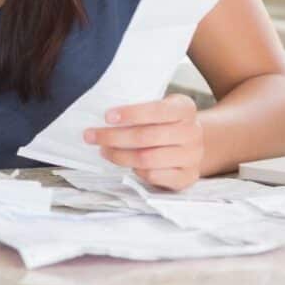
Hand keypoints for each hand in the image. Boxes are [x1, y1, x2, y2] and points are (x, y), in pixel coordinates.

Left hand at [83, 93, 203, 190]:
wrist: (189, 143)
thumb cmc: (165, 122)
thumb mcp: (158, 108)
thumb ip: (139, 110)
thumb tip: (105, 117)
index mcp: (184, 108)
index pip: (157, 110)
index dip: (131, 113)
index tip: (107, 116)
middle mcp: (192, 132)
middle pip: (147, 137)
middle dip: (114, 137)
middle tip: (92, 136)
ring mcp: (192, 156)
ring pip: (147, 158)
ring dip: (119, 156)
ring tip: (103, 150)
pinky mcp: (187, 177)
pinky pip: (154, 176)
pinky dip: (136, 170)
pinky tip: (126, 163)